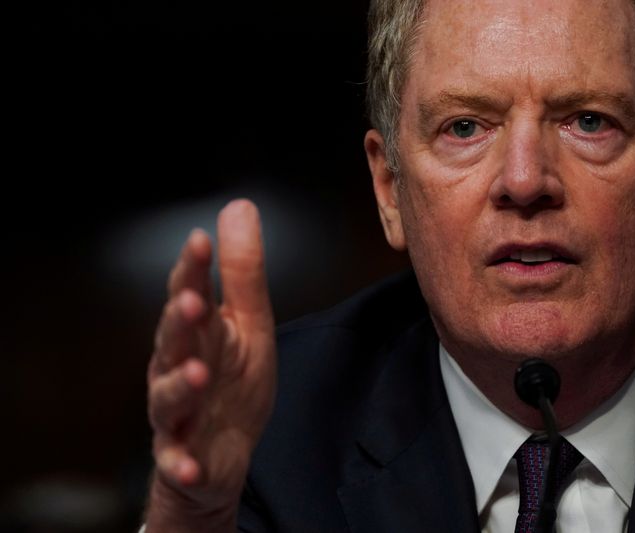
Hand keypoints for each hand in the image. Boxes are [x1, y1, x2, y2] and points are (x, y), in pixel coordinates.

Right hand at [146, 200, 275, 530]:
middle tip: (194, 302)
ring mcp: (176, 413)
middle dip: (179, 321)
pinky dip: (181, 462)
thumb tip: (239, 207)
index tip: (200, 242)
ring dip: (180, 385)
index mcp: (197, 332)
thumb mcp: (248, 324)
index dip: (192, 270)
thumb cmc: (232, 381)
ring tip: (198, 374)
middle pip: (172, 341)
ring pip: (168, 397)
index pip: (189, 293)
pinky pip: (177, 460)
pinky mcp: (182, 455)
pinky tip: (189, 463)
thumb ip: (243, 272)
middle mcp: (176, 367)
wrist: (224, 452)